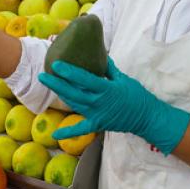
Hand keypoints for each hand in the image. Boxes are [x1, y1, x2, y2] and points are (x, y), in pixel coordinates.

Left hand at [38, 58, 189, 154]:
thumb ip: (109, 68)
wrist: (146, 116)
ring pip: (75, 105)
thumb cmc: (136, 95)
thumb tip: (101, 54)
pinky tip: (55, 134)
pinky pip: (81, 129)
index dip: (70, 72)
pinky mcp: (98, 124)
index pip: (84, 79)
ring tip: (49, 85)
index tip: (57, 64)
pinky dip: (68, 132)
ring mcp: (97, 115)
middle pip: (74, 93)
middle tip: (43, 75)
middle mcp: (99, 102)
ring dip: (61, 96)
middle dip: (57, 84)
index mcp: (106, 89)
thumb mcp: (123, 78)